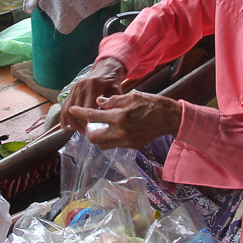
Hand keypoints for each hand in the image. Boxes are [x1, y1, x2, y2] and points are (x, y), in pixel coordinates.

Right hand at [59, 58, 125, 132]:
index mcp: (93, 86)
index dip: (86, 120)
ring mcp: (75, 88)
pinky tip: (65, 126)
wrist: (106, 67)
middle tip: (83, 133)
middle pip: (74, 109)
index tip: (88, 130)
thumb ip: (113, 101)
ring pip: (67, 108)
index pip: (86, 107)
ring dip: (70, 121)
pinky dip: (64, 116)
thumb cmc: (113, 81)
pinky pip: (65, 105)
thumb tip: (108, 116)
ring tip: (76, 131)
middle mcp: (81, 86)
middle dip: (77, 123)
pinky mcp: (71, 90)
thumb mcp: (116, 89)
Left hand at [65, 91, 181, 149]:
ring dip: (99, 137)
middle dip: (89, 131)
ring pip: (103, 145)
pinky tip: (116, 129)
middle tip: (92, 123)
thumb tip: (98, 103)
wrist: (170, 118)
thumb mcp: (132, 96)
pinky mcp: (133, 146)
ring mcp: (127, 141)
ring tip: (103, 127)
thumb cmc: (152, 104)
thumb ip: (113, 101)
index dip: (80, 113)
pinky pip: (115, 145)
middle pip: (94, 138)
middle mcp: (122, 132)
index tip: (72, 110)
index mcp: (120, 117)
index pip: (93, 117)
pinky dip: (111, 138)